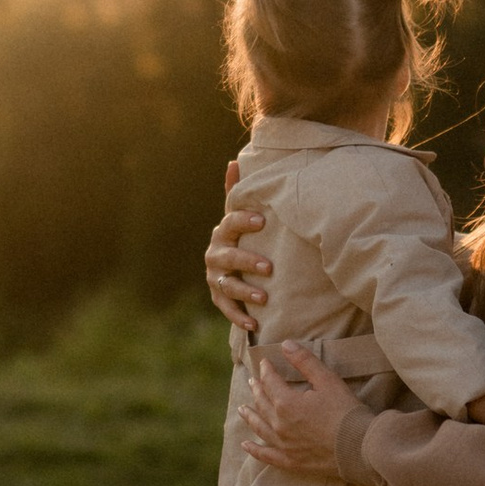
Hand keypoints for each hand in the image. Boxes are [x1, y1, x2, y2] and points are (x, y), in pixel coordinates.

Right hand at [206, 162, 272, 336]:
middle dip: (247, 261)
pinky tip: (254, 324)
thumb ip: (237, 192)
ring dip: (244, 292)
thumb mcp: (241, 215)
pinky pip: (226, 309)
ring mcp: (215, 277)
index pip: (230, 222)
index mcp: (223, 231)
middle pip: (228, 257)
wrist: (233, 267)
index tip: (262, 221)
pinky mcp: (219, 298)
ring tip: (264, 298)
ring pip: (227, 284)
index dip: (243, 221)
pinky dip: (239, 317)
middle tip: (269, 267)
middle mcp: (215, 253)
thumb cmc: (243, 236)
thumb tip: (233, 161)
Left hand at [241, 337, 349, 476]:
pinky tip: (246, 445)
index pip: (270, 382)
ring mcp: (283, 445)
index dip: (266, 371)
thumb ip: (304, 361)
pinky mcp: (291, 461)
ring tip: (242, 409)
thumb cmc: (345, 411)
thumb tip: (285, 344)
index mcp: (286, 403)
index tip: (264, 363)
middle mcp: (279, 424)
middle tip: (252, 382)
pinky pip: (267, 455)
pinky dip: (255, 450)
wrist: (359, 446)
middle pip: (263, 404)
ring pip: (260, 427)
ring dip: (250, 416)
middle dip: (257, 390)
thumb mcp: (327, 380)